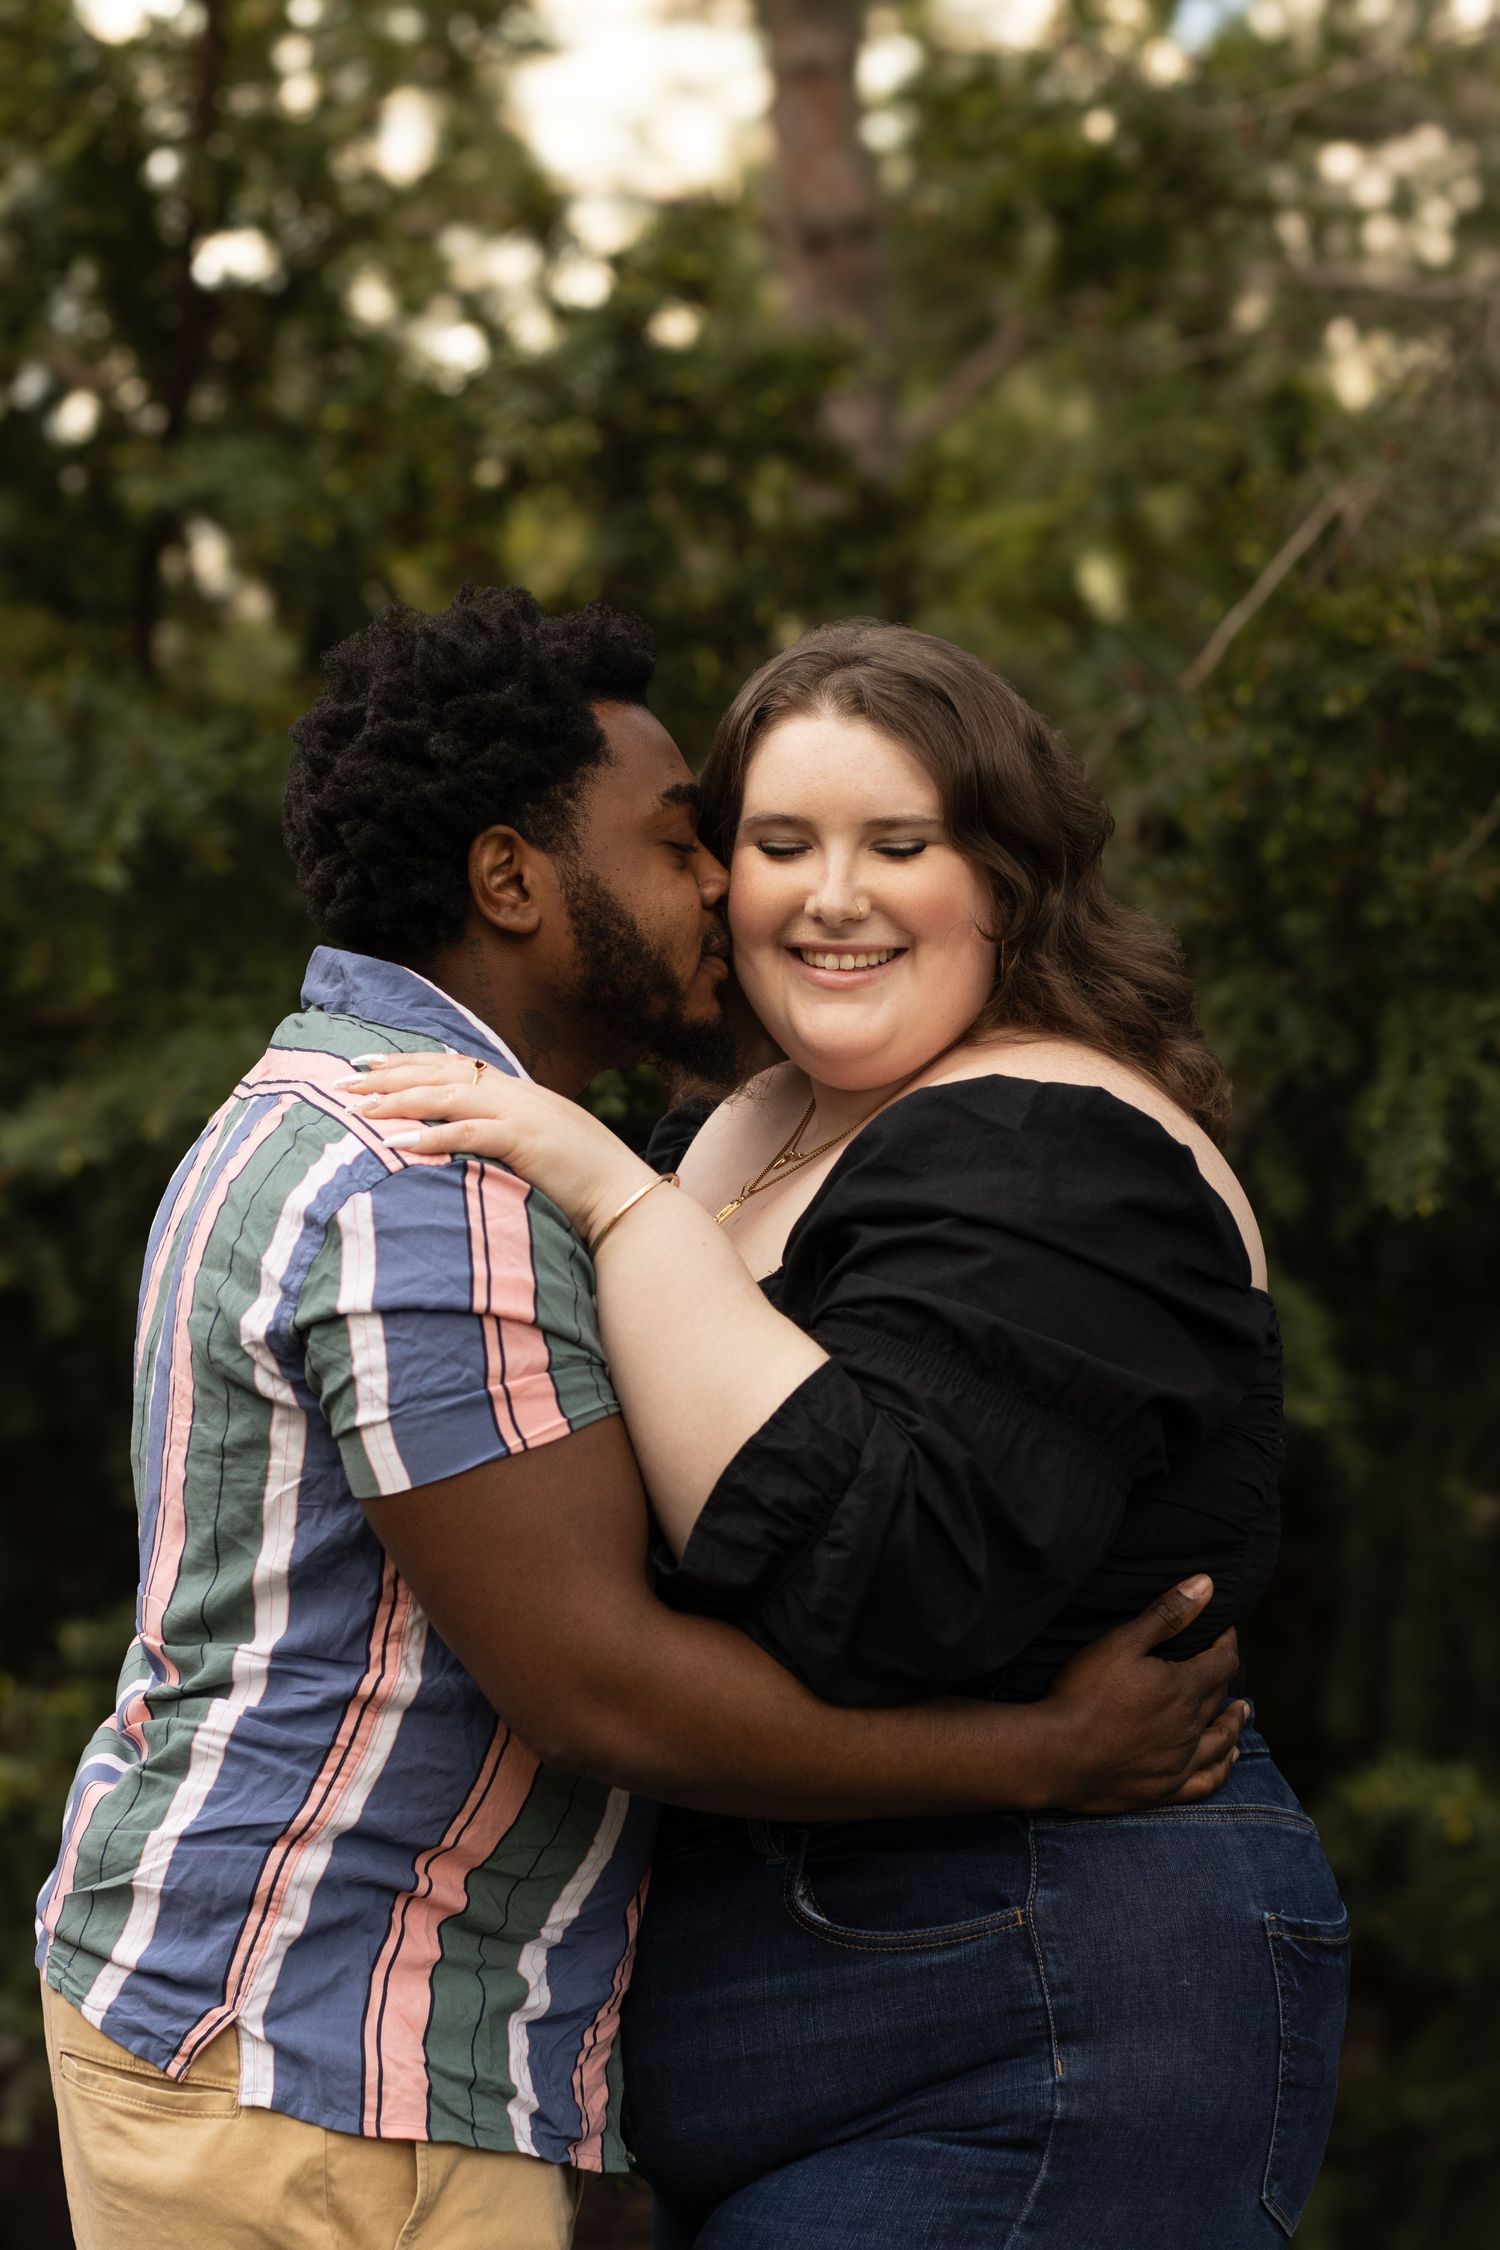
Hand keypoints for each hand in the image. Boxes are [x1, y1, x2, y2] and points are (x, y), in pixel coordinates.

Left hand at [341, 1053, 652, 1242]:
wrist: (626, 1197)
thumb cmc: (584, 1182)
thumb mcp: (539, 1149)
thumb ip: (504, 1137)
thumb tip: (467, 1142)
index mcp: (517, 1093)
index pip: (452, 1066)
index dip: (407, 1062)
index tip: (366, 1065)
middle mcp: (516, 1094)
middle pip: (441, 1073)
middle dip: (389, 1075)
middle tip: (344, 1081)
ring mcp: (521, 1114)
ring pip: (447, 1096)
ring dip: (398, 1101)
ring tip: (358, 1109)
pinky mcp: (525, 1142)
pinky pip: (468, 1134)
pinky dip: (429, 1137)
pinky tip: (394, 1142)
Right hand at [1029, 1575, 1248, 1814]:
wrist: (1058, 1754)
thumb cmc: (1085, 1692)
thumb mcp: (1123, 1642)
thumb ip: (1167, 1614)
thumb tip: (1207, 1585)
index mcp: (1185, 1687)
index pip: (1223, 1660)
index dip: (1227, 1642)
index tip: (1224, 1631)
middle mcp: (1191, 1726)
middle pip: (1220, 1696)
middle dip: (1224, 1675)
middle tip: (1221, 1664)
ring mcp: (1180, 1761)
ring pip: (1222, 1739)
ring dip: (1234, 1722)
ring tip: (1243, 1711)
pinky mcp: (1166, 1789)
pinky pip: (1208, 1780)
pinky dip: (1223, 1766)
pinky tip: (1227, 1757)